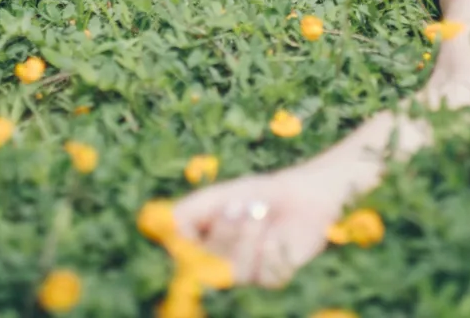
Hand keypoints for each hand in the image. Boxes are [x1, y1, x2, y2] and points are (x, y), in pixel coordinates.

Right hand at [173, 164, 349, 287]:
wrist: (303, 194)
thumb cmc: (260, 192)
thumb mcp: (222, 195)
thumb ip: (192, 208)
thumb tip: (166, 225)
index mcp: (206, 246)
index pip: (186, 259)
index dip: (187, 249)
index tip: (191, 229)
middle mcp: (224, 264)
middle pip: (211, 265)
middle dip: (226, 232)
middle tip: (241, 206)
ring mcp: (249, 274)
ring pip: (238, 271)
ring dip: (249, 238)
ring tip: (261, 212)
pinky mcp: (275, 277)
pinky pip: (266, 275)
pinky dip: (272, 250)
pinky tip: (279, 235)